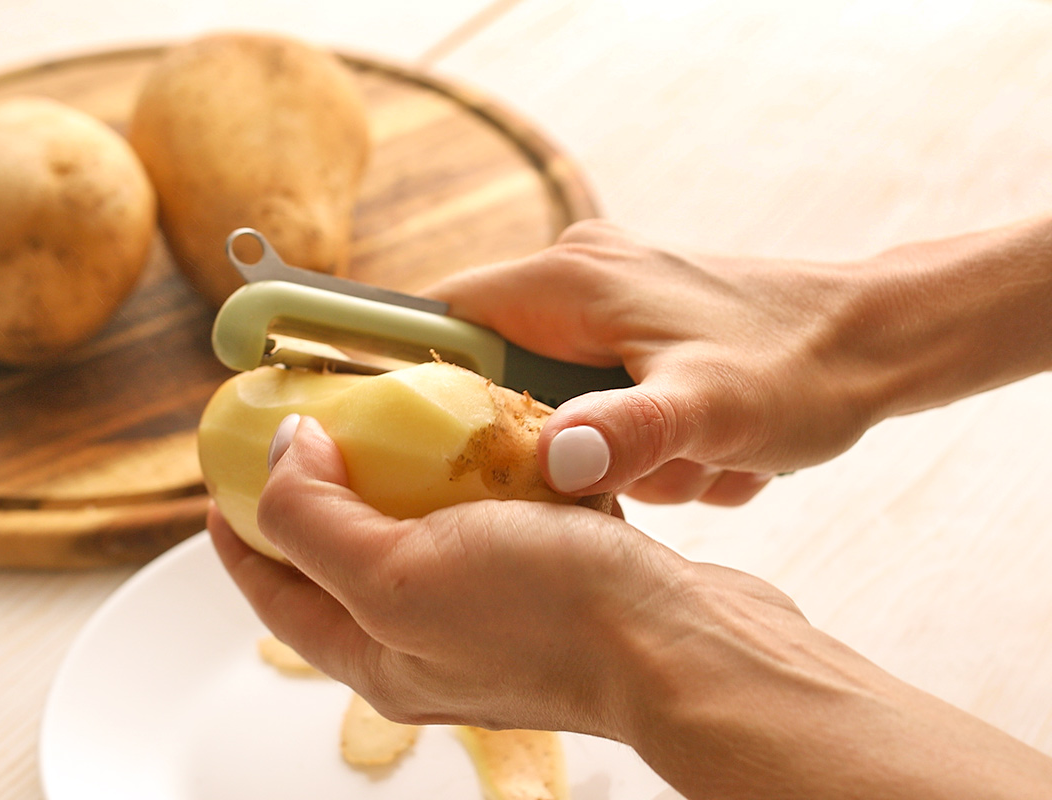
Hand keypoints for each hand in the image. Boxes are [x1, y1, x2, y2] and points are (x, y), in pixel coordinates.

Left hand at [209, 416, 680, 734]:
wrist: (687, 646)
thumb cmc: (551, 618)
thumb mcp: (399, 569)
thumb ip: (318, 520)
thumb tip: (280, 457)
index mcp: (377, 655)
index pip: (276, 592)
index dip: (239, 534)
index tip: (223, 477)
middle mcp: (426, 645)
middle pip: (342, 564)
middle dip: (317, 500)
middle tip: (307, 434)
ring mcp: (488, 620)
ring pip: (418, 540)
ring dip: (399, 484)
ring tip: (390, 426)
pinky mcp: (545, 589)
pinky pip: (485, 528)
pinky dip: (470, 485)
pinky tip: (482, 444)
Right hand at [426, 217, 1051, 503]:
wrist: (883, 343)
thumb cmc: (802, 367)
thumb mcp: (711, 413)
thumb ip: (628, 434)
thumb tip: (551, 462)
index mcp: (569, 279)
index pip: (440, 321)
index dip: (423, 390)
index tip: (448, 461)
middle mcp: (579, 277)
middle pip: (500, 378)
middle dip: (558, 445)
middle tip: (631, 474)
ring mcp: (612, 302)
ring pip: (558, 402)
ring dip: (619, 453)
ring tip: (696, 460)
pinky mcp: (642, 329)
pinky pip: (606, 401)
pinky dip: (648, 441)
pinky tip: (709, 451)